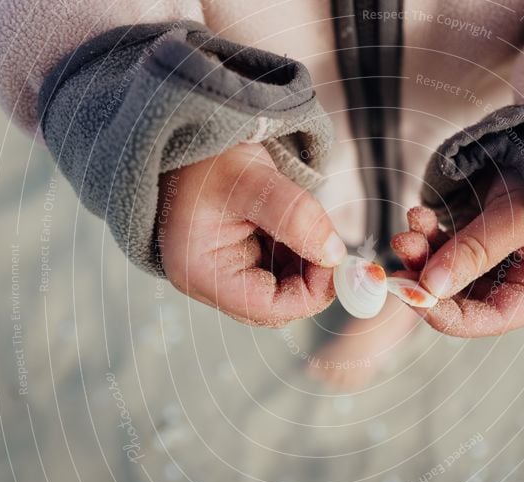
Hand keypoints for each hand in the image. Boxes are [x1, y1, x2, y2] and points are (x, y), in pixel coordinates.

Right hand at [158, 143, 346, 326]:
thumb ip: (297, 217)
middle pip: (276, 304)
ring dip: (303, 260)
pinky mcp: (231, 258)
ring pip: (279, 286)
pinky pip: (273, 269)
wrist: (188, 130)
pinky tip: (291, 220)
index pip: (270, 309)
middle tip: (326, 237)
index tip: (335, 258)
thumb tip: (335, 254)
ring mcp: (218, 271)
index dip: (311, 292)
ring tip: (299, 217)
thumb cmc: (209, 155)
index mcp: (201, 273)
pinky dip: (294, 250)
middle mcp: (206, 281)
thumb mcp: (256, 181)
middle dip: (308, 275)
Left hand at [390, 176, 523, 336]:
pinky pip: (447, 246)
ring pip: (448, 271)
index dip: (448, 315)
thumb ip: (475, 252)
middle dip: (428, 277)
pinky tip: (419, 215)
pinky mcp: (479, 238)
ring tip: (409, 228)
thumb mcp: (516, 215)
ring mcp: (498, 260)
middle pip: (463, 296)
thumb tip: (429, 288)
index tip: (412, 295)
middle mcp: (520, 279)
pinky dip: (428, 234)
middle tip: (403, 251)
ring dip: (423, 253)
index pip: (491, 318)